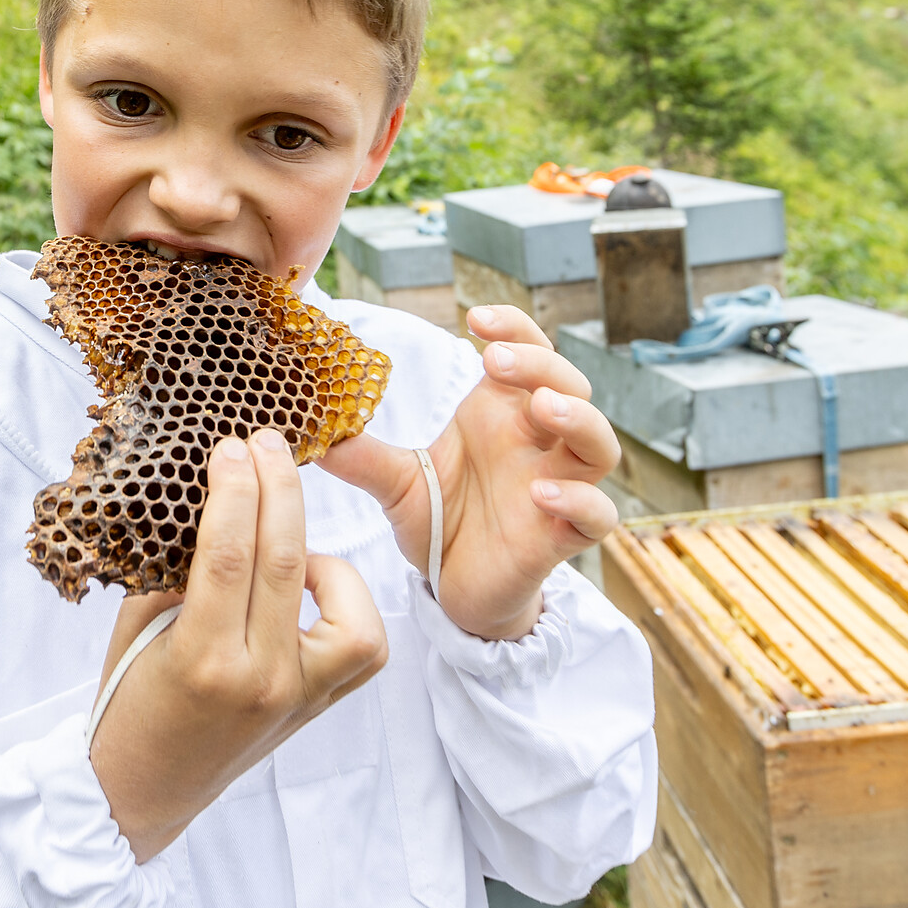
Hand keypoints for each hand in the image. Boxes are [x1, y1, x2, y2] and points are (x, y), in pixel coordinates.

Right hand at [89, 430, 387, 862]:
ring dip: (320, 547)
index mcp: (203, 659)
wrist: (145, 788)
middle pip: (287, 559)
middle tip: (267, 444)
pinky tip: (311, 583)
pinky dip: (346, 599)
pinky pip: (362, 642)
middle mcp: (260, 678)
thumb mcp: (140, 625)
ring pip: (345, 599)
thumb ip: (179, 566)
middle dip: (279, 488)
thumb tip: (215, 495)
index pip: (229, 553)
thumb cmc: (129, 701)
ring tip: (282, 531)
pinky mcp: (318, 703)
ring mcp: (298, 694)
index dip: (235, 490)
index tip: (232, 447)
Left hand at [319, 305, 620, 640]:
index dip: (514, 328)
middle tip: (495, 362)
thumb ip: (363, 456)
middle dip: (541, 365)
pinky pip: (597, 516)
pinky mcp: (564, 537)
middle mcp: (539, 444)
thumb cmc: (440, 522)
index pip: (529, 351)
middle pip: (570, 385)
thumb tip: (309, 430)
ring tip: (541, 408)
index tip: (475, 319)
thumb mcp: (396, 484)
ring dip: (578, 418)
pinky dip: (578, 501)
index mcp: (504, 414)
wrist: (456, 589)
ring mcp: (558, 487)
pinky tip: (542, 494)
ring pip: (599, 443)